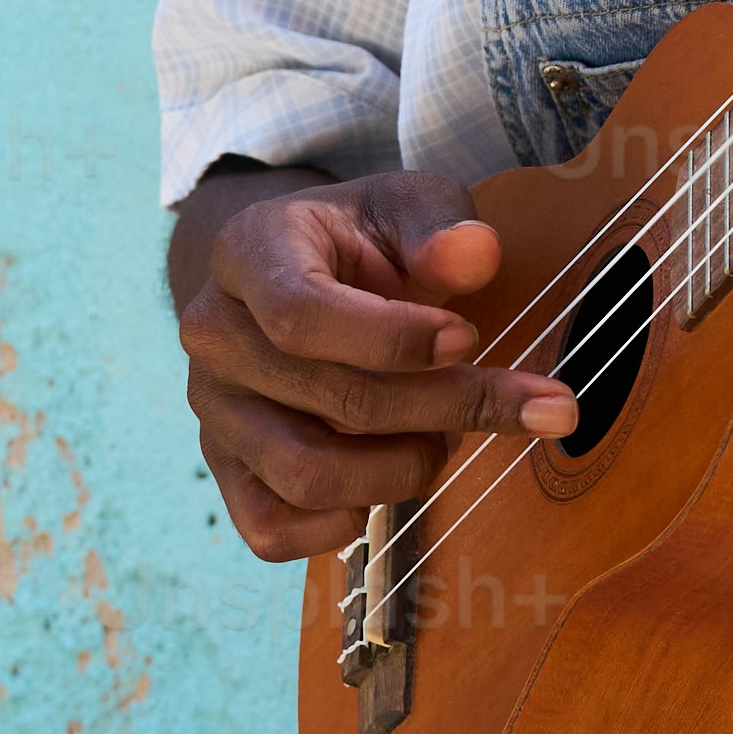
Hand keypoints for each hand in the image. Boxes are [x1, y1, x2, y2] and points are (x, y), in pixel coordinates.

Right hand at [170, 160, 574, 567]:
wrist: (291, 275)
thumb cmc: (356, 241)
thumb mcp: (402, 205)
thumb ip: (439, 224)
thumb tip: (476, 254)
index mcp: (247, 256)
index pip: (302, 314)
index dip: (395, 340)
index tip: (468, 339)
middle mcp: (215, 337)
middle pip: (333, 400)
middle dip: (445, 407)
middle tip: (518, 401)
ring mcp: (214, 411)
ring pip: (307, 475)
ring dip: (403, 469)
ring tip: (444, 437)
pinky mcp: (225, 468)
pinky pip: (272, 528)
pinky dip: (342, 524)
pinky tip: (388, 478)